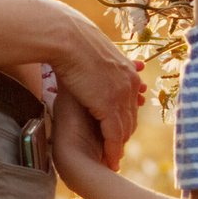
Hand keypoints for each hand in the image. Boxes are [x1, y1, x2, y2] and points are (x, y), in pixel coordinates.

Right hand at [51, 23, 143, 167]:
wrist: (67, 37)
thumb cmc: (72, 40)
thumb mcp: (91, 50)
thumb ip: (96, 61)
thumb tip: (89, 62)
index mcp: (127, 71)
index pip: (130, 102)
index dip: (124, 118)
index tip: (120, 132)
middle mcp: (129, 84)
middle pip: (130, 117)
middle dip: (123, 135)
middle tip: (117, 150)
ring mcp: (121, 95)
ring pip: (124, 129)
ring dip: (119, 146)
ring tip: (113, 160)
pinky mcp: (109, 105)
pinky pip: (114, 135)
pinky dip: (113, 150)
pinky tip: (109, 160)